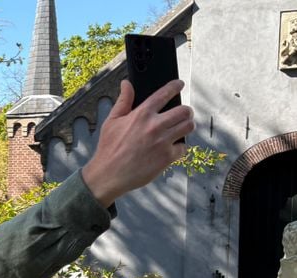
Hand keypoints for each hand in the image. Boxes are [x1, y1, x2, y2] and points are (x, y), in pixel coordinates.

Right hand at [81, 79, 194, 207]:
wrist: (108, 174)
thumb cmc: (109, 148)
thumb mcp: (112, 121)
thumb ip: (123, 100)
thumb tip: (126, 83)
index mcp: (142, 114)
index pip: (164, 94)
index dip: (175, 86)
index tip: (180, 84)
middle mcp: (154, 126)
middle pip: (184, 111)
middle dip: (186, 111)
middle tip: (184, 114)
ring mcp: (162, 142)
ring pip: (188, 126)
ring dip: (187, 126)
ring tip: (181, 128)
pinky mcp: (166, 157)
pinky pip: (183, 148)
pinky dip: (180, 148)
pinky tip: (172, 148)